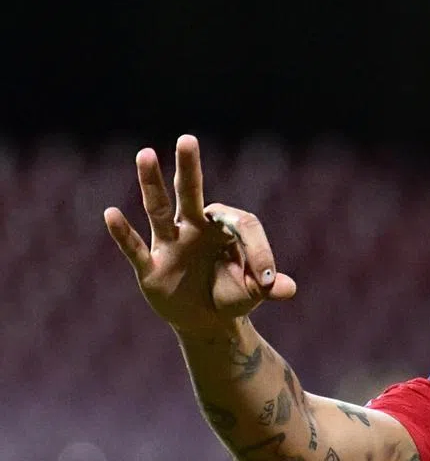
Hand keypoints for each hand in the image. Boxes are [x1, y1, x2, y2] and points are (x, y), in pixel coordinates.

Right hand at [104, 135, 296, 334]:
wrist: (206, 320)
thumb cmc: (232, 296)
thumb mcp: (255, 293)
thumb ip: (270, 288)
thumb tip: (288, 289)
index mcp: (223, 230)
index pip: (241, 224)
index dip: (258, 250)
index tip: (267, 280)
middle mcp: (194, 229)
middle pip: (190, 192)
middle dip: (189, 167)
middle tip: (188, 139)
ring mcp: (170, 245)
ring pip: (158, 209)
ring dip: (151, 184)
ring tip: (145, 153)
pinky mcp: (152, 268)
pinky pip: (135, 248)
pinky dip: (123, 234)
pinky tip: (111, 213)